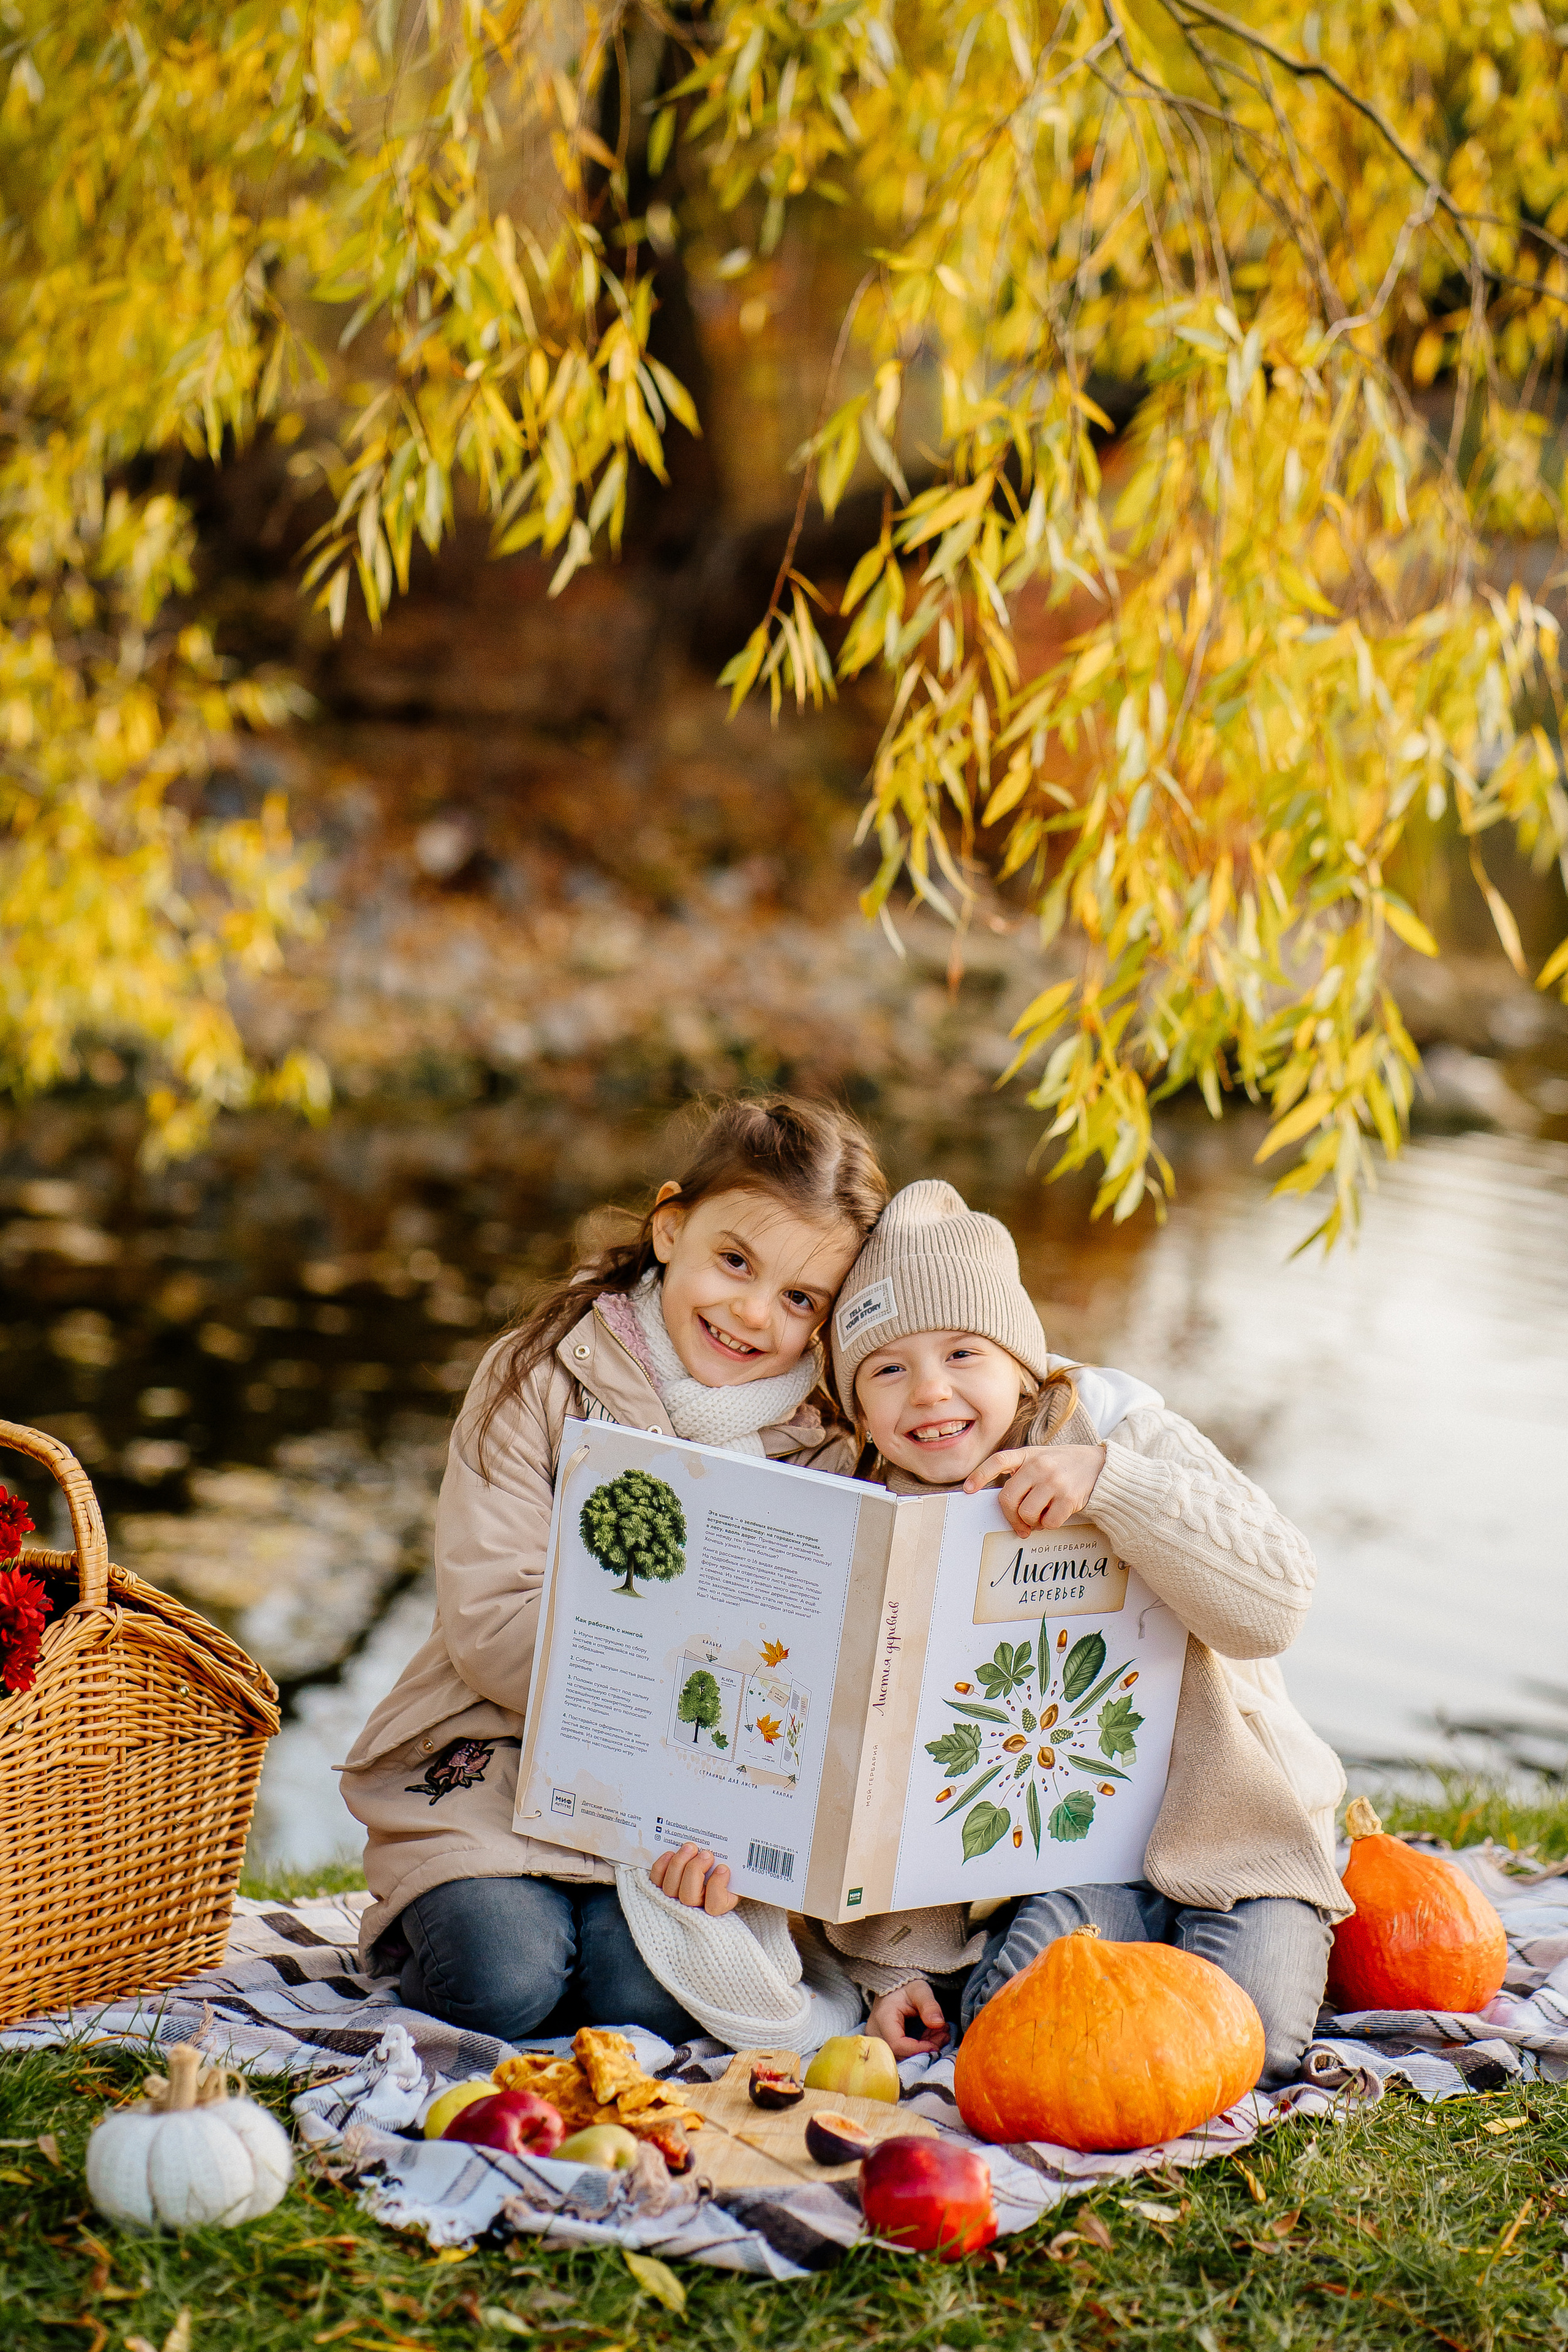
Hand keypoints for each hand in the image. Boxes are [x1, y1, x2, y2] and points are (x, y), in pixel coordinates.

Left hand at [649, 1842, 738, 1915]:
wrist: (709, 1871)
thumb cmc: (727, 1873)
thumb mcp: (739, 1872)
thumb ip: (742, 1868)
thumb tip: (759, 1853)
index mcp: (719, 1904)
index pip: (715, 1906)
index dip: (717, 1887)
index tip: (723, 1868)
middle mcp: (695, 1907)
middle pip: (689, 1897)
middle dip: (695, 1871)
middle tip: (706, 1853)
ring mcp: (676, 1900)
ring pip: (671, 1889)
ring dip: (679, 1864)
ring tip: (690, 1847)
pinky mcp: (661, 1888)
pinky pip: (656, 1881)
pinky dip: (662, 1867)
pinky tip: (671, 1853)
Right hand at [866, 1979, 948, 2059]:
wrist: (894, 1988)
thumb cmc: (905, 1987)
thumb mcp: (919, 1990)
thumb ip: (929, 2005)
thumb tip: (938, 2023)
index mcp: (882, 2019)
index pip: (898, 2044)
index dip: (919, 2049)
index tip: (937, 2044)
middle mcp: (876, 2033)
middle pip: (900, 2053)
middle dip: (925, 2049)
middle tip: (943, 2035)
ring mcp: (878, 2041)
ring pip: (903, 2056)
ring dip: (924, 2049)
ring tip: (940, 2034)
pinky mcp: (884, 2046)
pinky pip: (903, 2053)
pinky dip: (919, 2048)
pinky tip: (932, 2037)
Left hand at [963, 1441, 1106, 1533]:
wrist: (1099, 1466)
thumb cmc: (1063, 1465)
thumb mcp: (1041, 1458)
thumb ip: (1021, 1473)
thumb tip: (1005, 1504)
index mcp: (1028, 1454)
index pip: (998, 1461)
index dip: (980, 1475)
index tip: (968, 1489)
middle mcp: (1039, 1466)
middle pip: (1008, 1498)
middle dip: (1011, 1516)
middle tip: (1019, 1523)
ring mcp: (1053, 1481)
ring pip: (1026, 1513)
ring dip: (1031, 1522)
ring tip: (1040, 1516)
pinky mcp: (1068, 1497)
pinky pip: (1048, 1523)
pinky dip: (1048, 1525)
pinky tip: (1054, 1515)